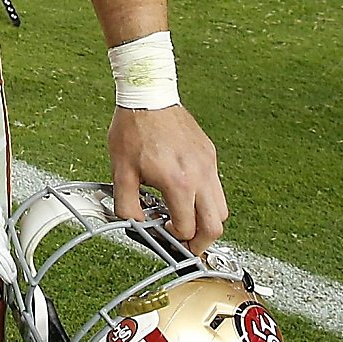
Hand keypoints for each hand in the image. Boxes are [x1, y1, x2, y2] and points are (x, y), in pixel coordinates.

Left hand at [108, 104, 226, 255]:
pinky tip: (186, 194)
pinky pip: (216, 187)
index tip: (165, 235)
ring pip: (221, 208)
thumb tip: (133, 223)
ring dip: (207, 220)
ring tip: (186, 219)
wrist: (147, 97)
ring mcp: (209, 165)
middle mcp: (200, 176)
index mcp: (178, 183)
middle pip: (216, 225)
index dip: (175, 238)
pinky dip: (206, 199)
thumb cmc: (133, 130)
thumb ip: (126, 203)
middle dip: (202, 241)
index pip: (188, 227)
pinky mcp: (210, 155)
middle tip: (186, 244)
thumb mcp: (120, 170)